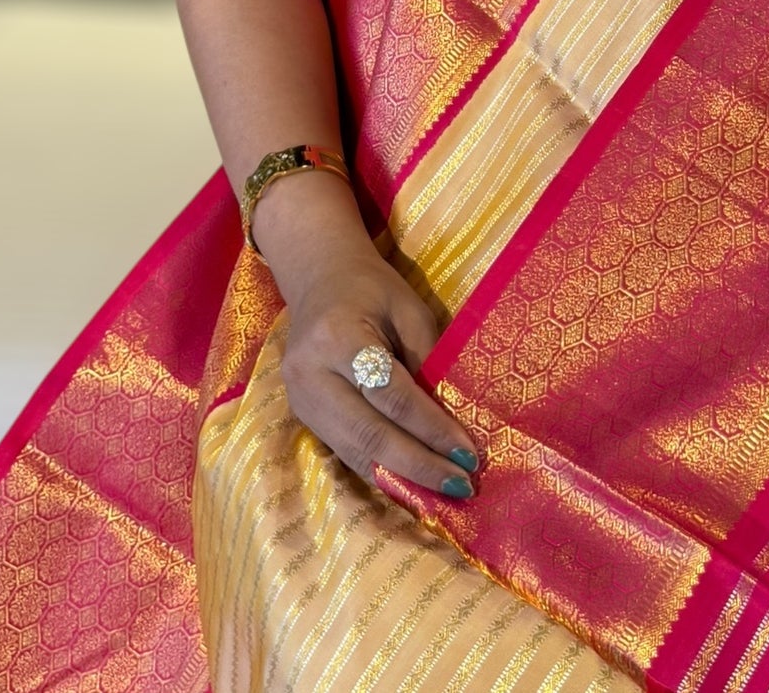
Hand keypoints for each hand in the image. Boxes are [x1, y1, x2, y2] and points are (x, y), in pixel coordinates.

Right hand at [258, 172, 482, 501]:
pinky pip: (344, 450)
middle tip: (461, 485)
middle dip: (419, 465)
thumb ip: (427, 359)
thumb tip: (451, 419)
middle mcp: (311, 375)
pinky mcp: (302, 415)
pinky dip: (379, 470)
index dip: (431, 429)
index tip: (468, 454)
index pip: (392, 396)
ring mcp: (300, 399)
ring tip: (442, 493)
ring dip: (401, 478)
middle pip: (369, 434)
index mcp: (339, 338)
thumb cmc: (372, 288)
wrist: (319, 275)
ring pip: (354, 452)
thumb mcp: (409, 309)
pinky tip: (410, 483)